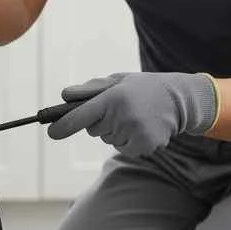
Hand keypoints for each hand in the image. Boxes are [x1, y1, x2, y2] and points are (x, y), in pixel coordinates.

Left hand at [47, 72, 218, 157]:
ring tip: (135, 116)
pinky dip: (128, 141)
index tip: (52, 132)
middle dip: (101, 121)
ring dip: (116, 131)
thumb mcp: (117, 81)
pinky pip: (123, 148)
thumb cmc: (142, 88)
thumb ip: (90, 90)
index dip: (65, 125)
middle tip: (121, 108)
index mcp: (114, 97)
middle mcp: (123, 116)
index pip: (82, 115)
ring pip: (108, 140)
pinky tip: (141, 127)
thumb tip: (65, 96)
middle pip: (94, 130)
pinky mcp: (144, 146)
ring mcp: (135, 133)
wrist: (178, 99)